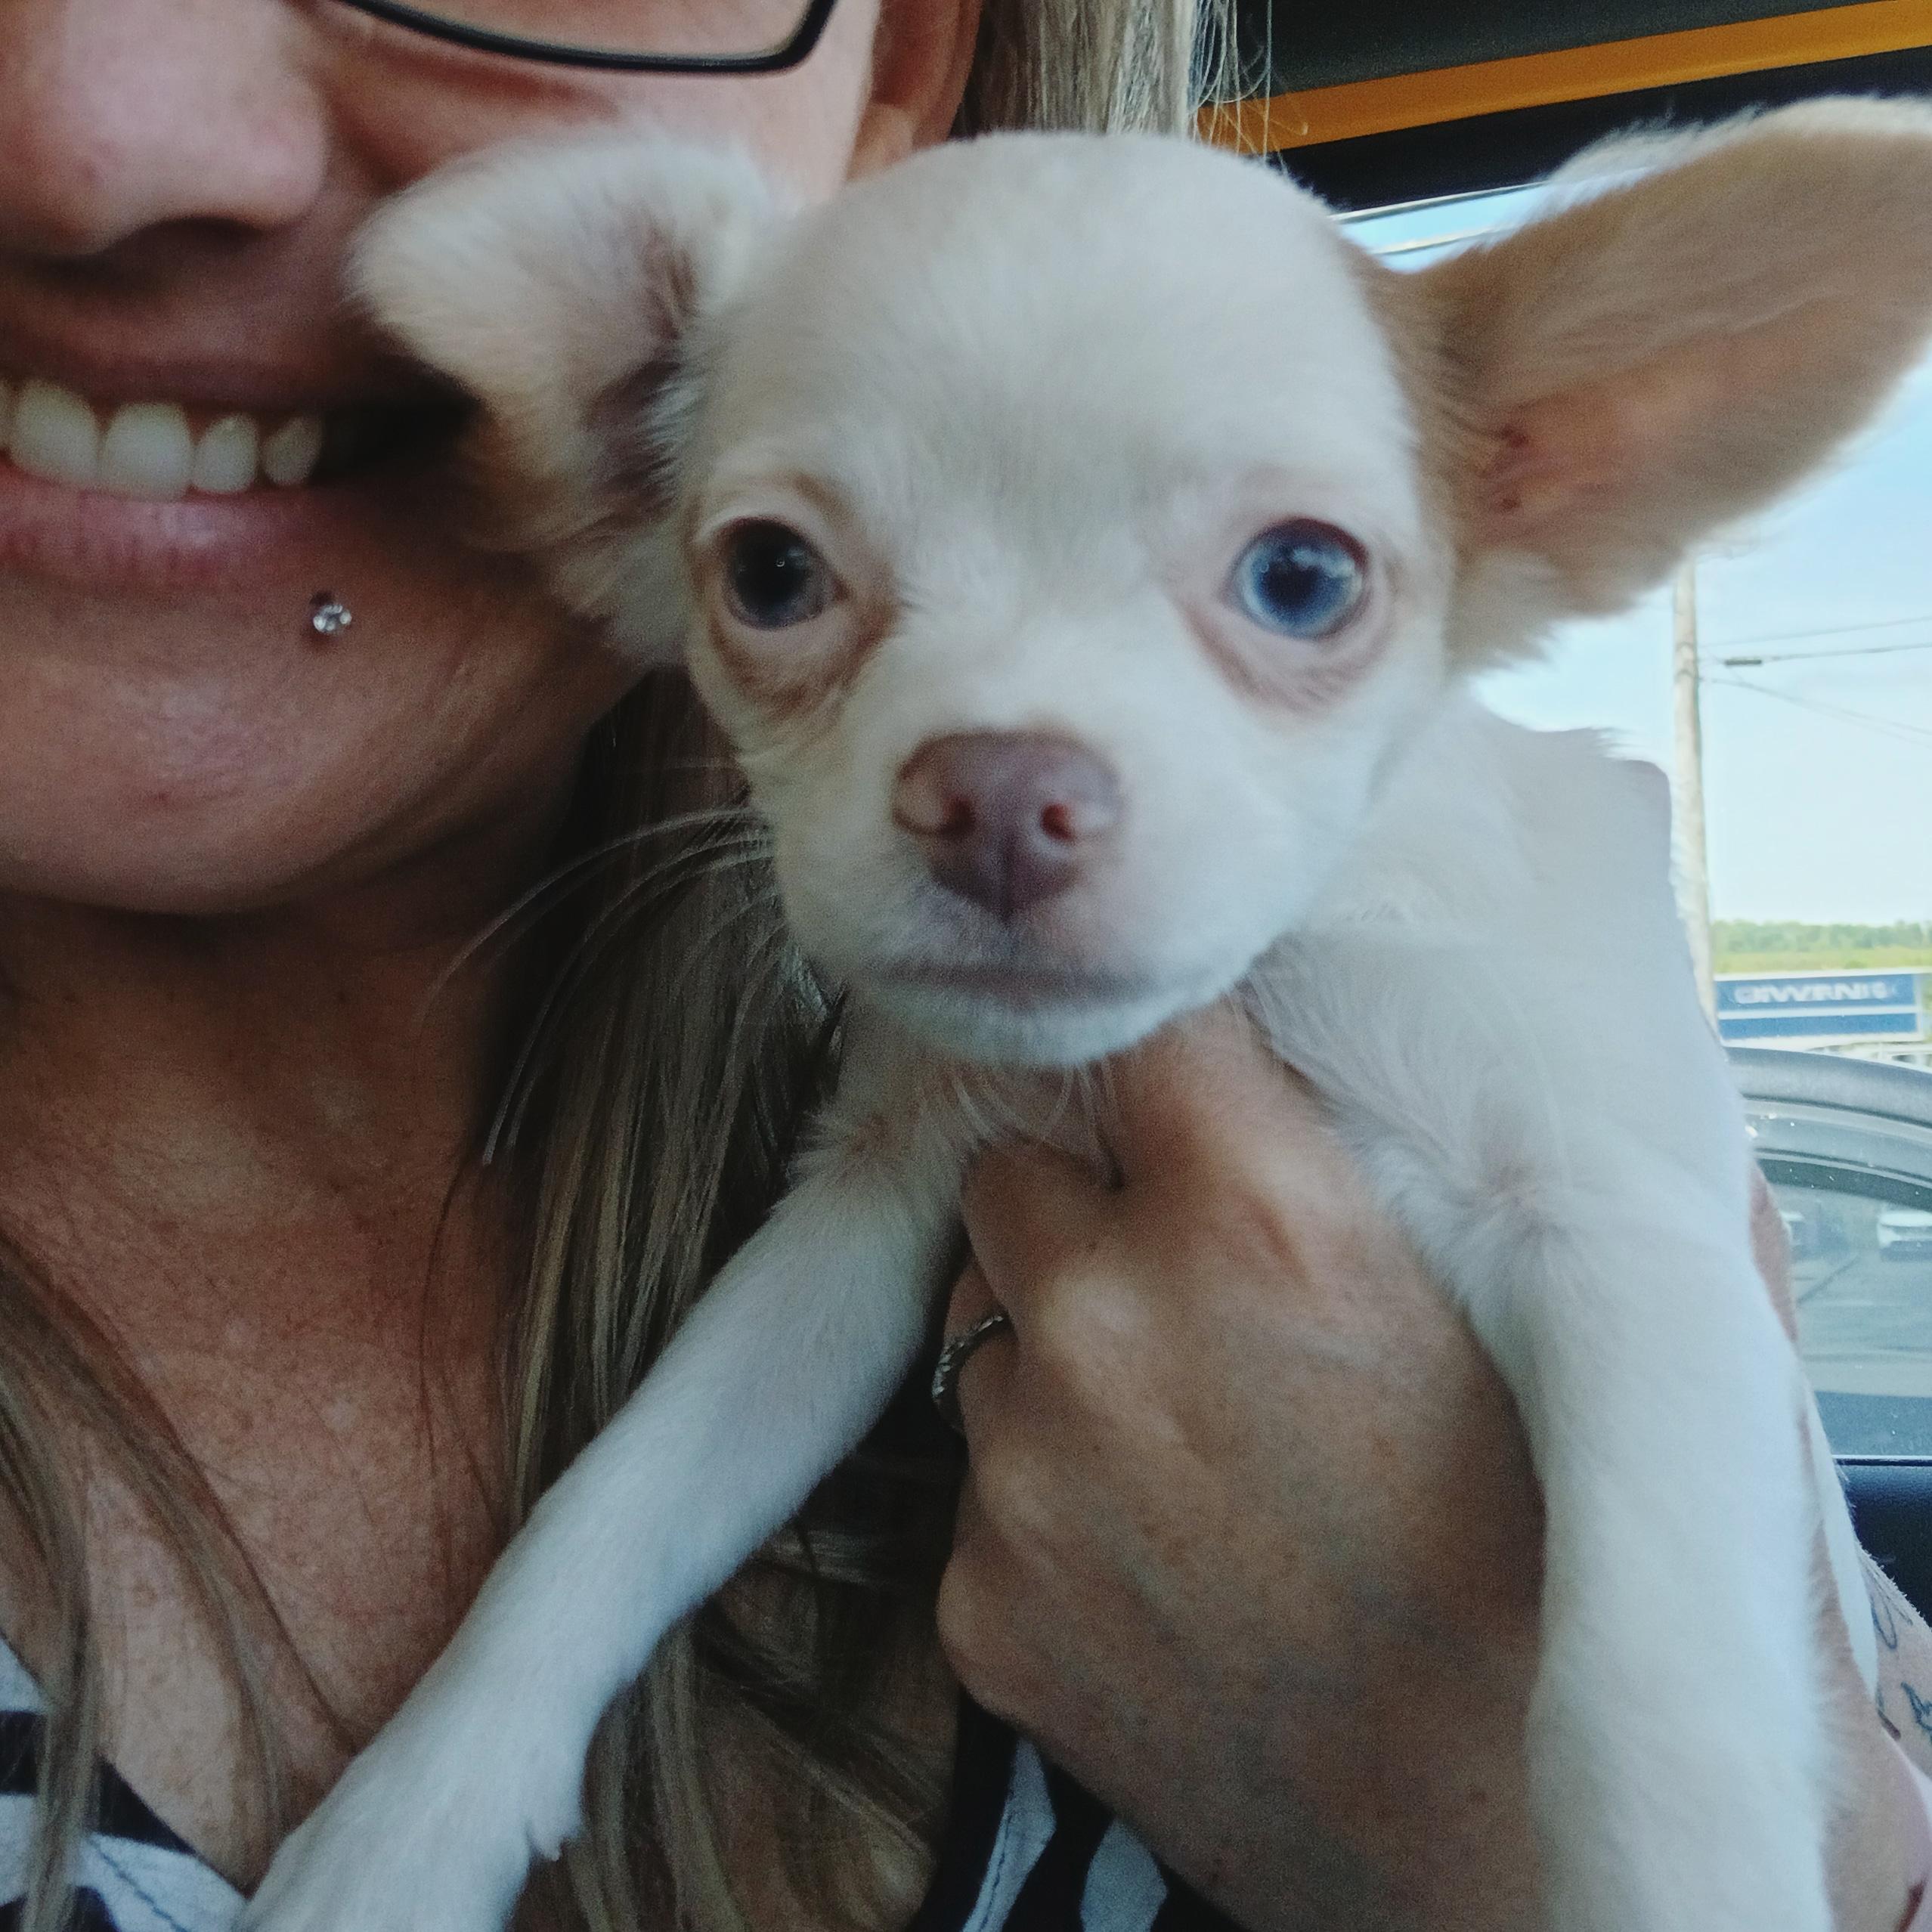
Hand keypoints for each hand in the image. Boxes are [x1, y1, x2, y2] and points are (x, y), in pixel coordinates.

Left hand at [935, 1009, 1922, 1930]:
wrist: (1504, 1835)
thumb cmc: (1545, 1554)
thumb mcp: (1522, 1303)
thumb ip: (1404, 1150)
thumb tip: (1314, 1051)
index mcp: (1257, 1215)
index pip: (1142, 1028)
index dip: (1170, 1063)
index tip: (1190, 1093)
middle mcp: (1108, 1317)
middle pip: (1014, 1172)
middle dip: (1083, 1209)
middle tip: (1184, 1289)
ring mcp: (1022, 1467)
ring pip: (989, 1328)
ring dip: (1061, 1358)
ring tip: (1191, 1447)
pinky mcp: (975, 1601)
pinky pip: (980, 1488)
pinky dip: (1047, 1508)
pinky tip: (1161, 1567)